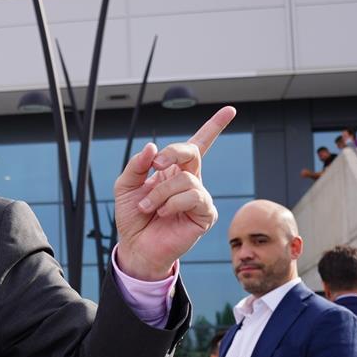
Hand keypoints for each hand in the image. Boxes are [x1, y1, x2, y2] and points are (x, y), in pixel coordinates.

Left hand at [112, 106, 237, 280]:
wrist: (135, 246)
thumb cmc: (133, 217)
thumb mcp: (126, 186)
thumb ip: (136, 165)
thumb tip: (153, 147)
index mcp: (174, 170)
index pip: (197, 144)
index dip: (214, 126)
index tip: (230, 110)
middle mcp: (190, 180)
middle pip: (192, 152)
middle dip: (173, 153)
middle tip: (156, 166)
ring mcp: (199, 197)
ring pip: (186, 179)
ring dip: (161, 192)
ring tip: (149, 207)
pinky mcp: (205, 214)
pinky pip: (193, 197)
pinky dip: (172, 203)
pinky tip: (163, 213)